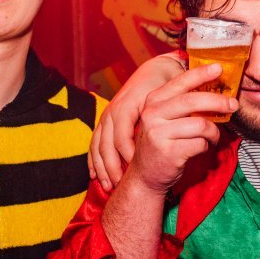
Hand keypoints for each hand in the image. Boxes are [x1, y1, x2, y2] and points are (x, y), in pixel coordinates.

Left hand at [90, 52, 189, 190]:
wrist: (163, 70)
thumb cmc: (156, 97)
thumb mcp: (142, 119)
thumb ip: (136, 137)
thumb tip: (134, 161)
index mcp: (110, 118)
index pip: (96, 146)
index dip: (96, 166)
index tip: (102, 184)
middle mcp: (109, 114)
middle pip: (100, 148)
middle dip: (104, 170)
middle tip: (111, 188)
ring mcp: (116, 109)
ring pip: (109, 143)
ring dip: (114, 164)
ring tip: (121, 180)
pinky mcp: (127, 104)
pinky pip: (123, 133)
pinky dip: (126, 150)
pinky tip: (132, 162)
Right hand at [124, 66, 236, 194]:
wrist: (145, 175)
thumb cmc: (162, 143)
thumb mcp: (164, 118)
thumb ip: (181, 104)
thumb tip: (213, 89)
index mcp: (153, 101)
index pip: (180, 82)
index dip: (201, 73)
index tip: (219, 68)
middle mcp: (153, 114)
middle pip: (194, 101)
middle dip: (219, 102)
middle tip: (233, 105)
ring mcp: (159, 133)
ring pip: (201, 125)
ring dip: (214, 132)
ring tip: (213, 137)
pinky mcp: (169, 152)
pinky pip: (200, 144)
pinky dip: (207, 146)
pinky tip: (203, 148)